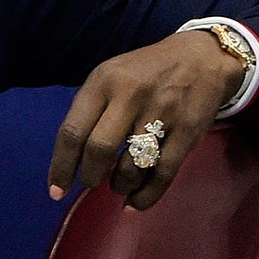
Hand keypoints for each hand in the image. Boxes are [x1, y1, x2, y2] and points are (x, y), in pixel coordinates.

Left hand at [48, 29, 246, 209]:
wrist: (201, 56)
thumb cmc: (146, 71)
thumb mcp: (111, 75)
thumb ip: (90, 110)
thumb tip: (70, 160)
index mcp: (105, 80)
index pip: (73, 130)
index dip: (61, 167)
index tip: (56, 191)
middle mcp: (131, 94)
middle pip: (99, 150)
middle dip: (90, 177)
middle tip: (93, 181)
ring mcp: (162, 112)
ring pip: (130, 168)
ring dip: (119, 185)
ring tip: (119, 183)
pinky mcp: (188, 131)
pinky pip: (161, 175)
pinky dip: (144, 197)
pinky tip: (135, 201)